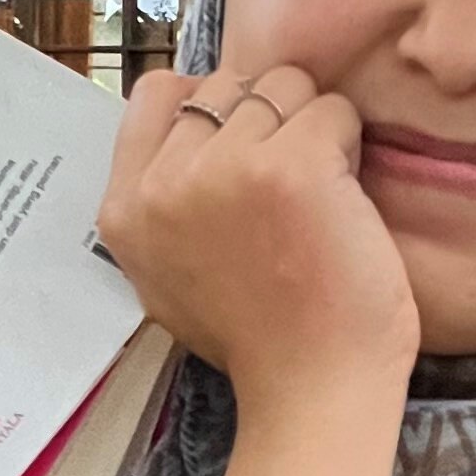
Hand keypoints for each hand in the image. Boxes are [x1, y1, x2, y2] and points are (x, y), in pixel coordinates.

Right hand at [99, 64, 418, 416]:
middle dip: (268, 118)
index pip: (157, 93)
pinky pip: (332, 109)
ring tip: (320, 193)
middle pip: (227, 83)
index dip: (211, 106)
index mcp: (125, 209)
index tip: (244, 146)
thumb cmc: (257, 338)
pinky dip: (351, 143)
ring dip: (313, 126)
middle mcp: (165, 183)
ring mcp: (225, 168)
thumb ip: (163, 201)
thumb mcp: (165, 273)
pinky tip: (346, 199)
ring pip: (283, 86)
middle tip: (290, 186)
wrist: (310, 391)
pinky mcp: (292, 165)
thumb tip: (192, 119)